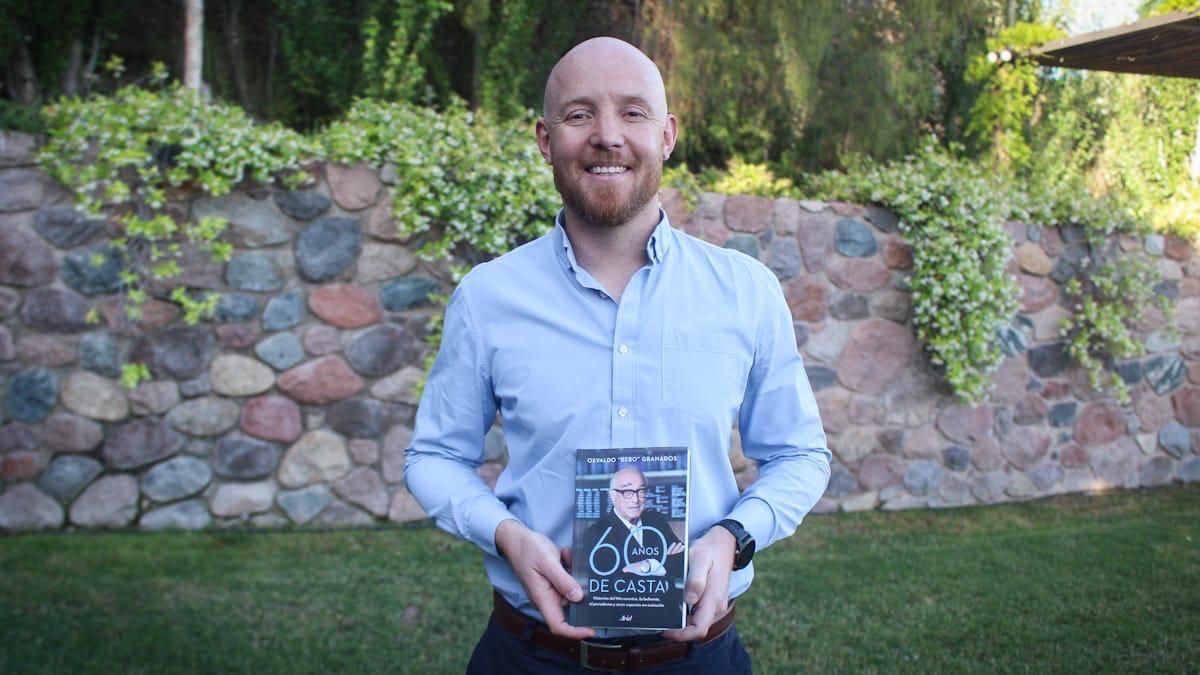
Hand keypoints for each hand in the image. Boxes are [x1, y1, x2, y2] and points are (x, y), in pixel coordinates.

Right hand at [495, 519, 594, 638]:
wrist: (516, 538)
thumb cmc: (527, 549)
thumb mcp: (547, 561)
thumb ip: (562, 580)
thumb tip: (578, 597)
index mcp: (543, 598)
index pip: (558, 625)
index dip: (575, 631)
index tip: (592, 630)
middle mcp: (547, 597)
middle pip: (570, 608)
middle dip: (582, 594)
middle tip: (589, 577)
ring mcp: (550, 589)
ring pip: (572, 590)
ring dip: (575, 575)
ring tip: (567, 557)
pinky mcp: (554, 580)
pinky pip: (568, 579)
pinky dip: (571, 567)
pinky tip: (564, 554)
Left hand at [662, 526, 734, 641]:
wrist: (723, 544)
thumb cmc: (710, 551)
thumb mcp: (700, 560)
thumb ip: (696, 580)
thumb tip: (690, 600)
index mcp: (713, 600)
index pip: (699, 628)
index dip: (681, 634)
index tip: (665, 629)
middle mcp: (716, 606)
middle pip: (696, 627)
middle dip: (677, 628)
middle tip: (659, 619)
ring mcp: (714, 604)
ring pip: (696, 621)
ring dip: (680, 620)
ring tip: (663, 610)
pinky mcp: (711, 600)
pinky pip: (698, 612)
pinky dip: (685, 612)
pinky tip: (674, 603)